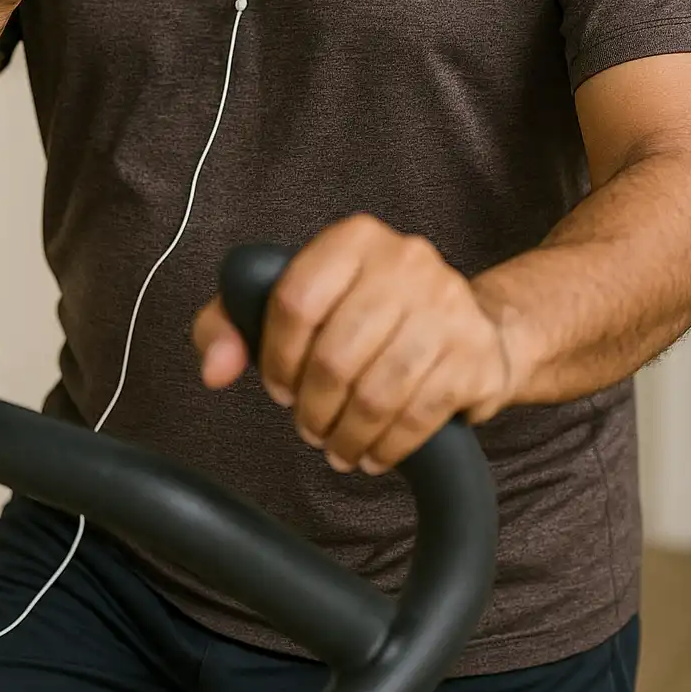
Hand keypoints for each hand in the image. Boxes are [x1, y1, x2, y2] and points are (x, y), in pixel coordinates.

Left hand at [193, 215, 518, 474]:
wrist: (475, 324)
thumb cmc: (371, 315)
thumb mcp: (301, 300)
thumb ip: (236, 324)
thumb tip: (215, 369)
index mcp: (353, 239)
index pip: (295, 300)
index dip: (277, 357)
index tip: (279, 387)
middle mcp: (404, 261)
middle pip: (335, 355)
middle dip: (313, 408)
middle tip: (310, 426)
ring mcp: (446, 305)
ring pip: (377, 391)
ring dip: (348, 434)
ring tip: (339, 444)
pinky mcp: (473, 352)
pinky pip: (419, 414)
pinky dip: (388, 446)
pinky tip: (375, 452)